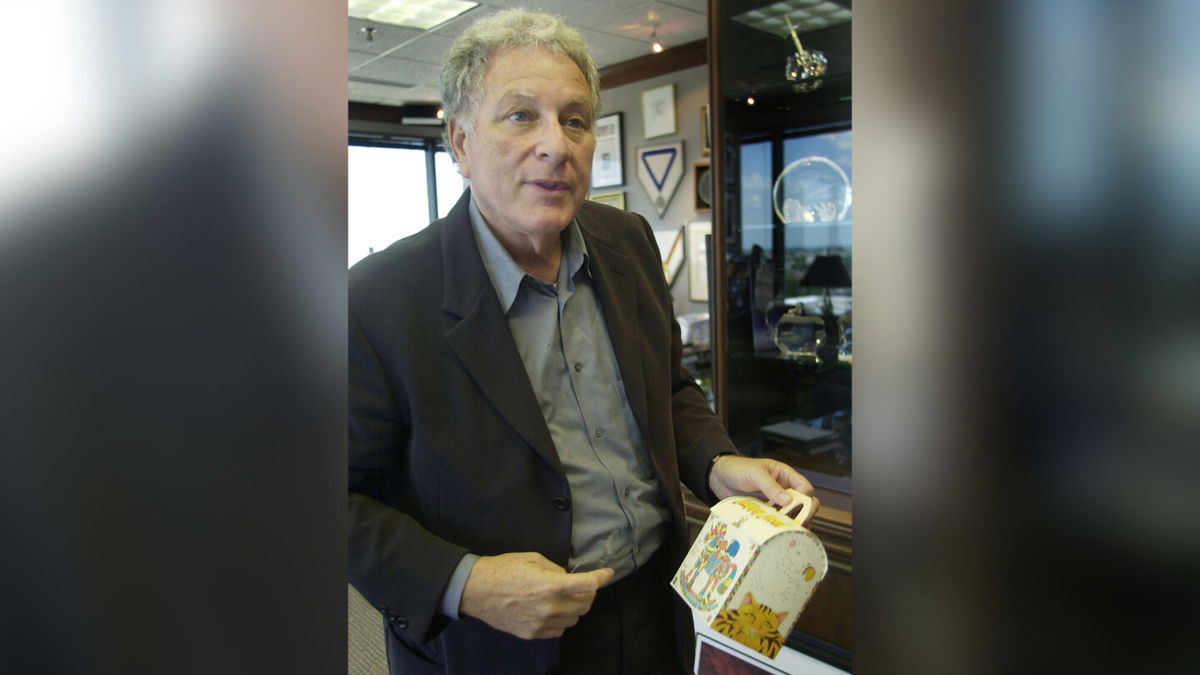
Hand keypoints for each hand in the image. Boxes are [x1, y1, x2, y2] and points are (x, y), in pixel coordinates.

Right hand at [458, 551, 613, 639]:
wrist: (477, 590)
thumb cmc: (503, 569)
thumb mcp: (533, 559)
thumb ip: (556, 569)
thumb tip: (568, 578)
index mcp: (552, 585)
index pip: (588, 584)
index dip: (602, 577)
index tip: (608, 573)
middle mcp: (551, 607)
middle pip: (585, 604)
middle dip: (588, 593)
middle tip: (582, 585)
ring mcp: (542, 623)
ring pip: (574, 619)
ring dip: (574, 607)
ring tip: (564, 597)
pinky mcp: (533, 633)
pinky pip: (559, 630)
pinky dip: (561, 620)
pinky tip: (552, 610)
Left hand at [708, 456, 819, 525]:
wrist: (719, 477)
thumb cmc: (739, 469)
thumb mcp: (755, 474)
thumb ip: (771, 486)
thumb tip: (788, 501)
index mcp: (786, 475)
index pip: (805, 488)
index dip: (806, 499)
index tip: (800, 511)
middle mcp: (784, 489)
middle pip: (804, 504)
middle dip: (804, 514)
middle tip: (798, 525)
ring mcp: (775, 502)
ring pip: (793, 515)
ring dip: (793, 523)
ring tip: (789, 533)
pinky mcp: (766, 512)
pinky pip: (777, 521)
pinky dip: (779, 527)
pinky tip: (777, 534)